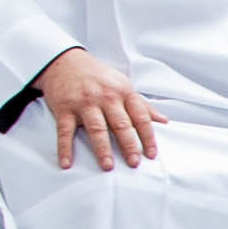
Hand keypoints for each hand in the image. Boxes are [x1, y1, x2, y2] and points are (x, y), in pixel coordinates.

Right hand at [35, 47, 164, 172]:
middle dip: (128, 144)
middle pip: (120, 124)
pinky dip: (65, 148)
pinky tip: (67, 163)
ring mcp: (84, 103)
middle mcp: (105, 97)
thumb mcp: (122, 85)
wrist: (65, 62)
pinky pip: (64, 131)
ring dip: (102, 148)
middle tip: (134, 162)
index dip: (147, 136)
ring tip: (108, 166)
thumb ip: (142, 105)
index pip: (140, 116)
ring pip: (95, 128)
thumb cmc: (97, 76)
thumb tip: (163, 121)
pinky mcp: (64, 108)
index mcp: (123, 92)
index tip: (151, 154)